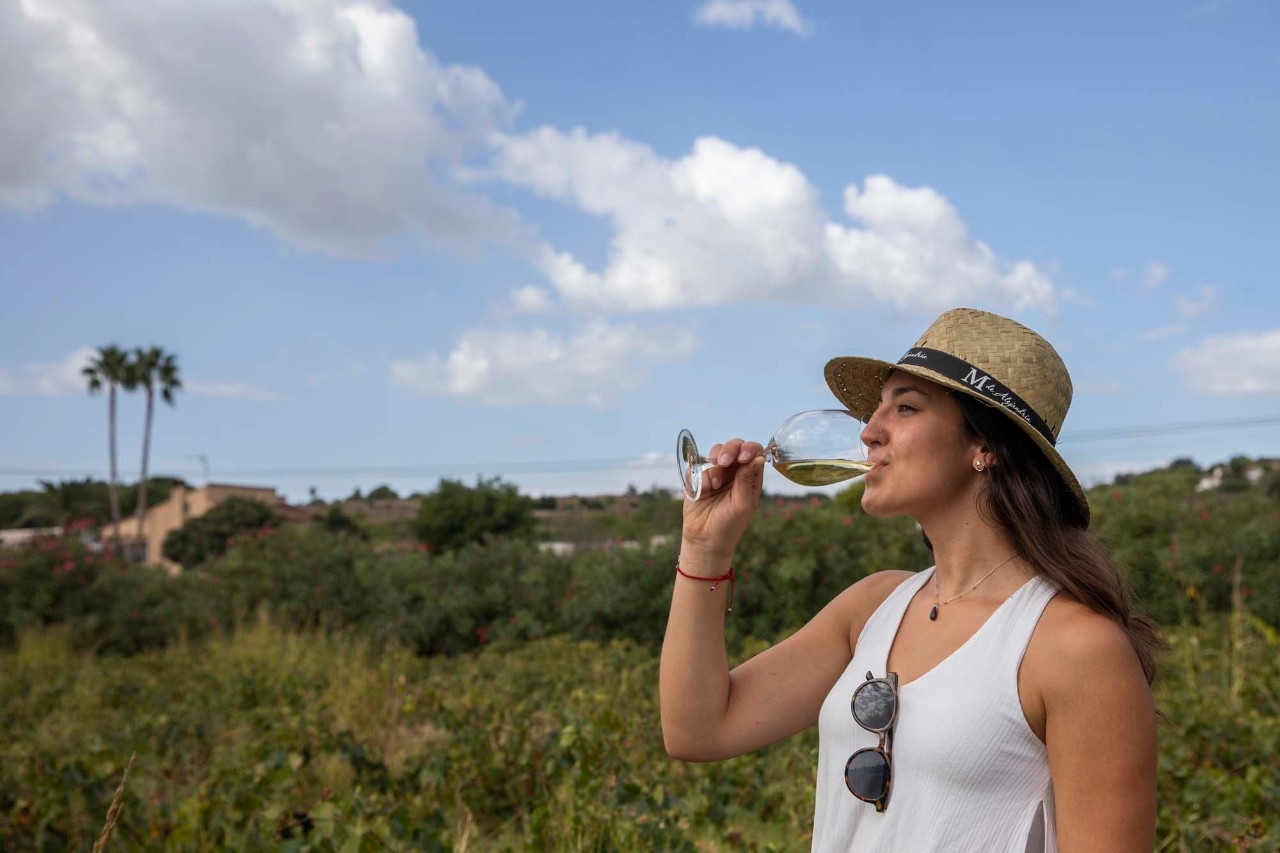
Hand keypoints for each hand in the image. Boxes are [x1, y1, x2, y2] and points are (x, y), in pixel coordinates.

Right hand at [681, 438, 765, 565]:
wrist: (705, 539)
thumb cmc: (729, 525)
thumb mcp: (743, 504)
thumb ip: (747, 480)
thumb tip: (758, 458)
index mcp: (749, 477)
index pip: (754, 452)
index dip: (749, 449)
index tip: (743, 457)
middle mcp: (734, 472)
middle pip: (734, 446)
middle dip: (729, 450)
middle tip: (724, 462)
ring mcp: (716, 473)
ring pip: (715, 452)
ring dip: (713, 466)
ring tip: (714, 485)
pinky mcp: (698, 477)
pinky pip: (697, 465)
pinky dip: (700, 476)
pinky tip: (703, 492)